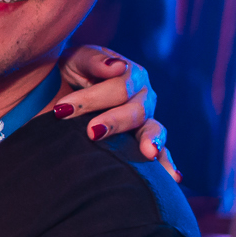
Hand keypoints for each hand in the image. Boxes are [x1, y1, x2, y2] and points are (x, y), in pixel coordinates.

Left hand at [58, 45, 178, 180]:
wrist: (63, 92)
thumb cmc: (72, 72)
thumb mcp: (77, 59)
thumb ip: (95, 60)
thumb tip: (117, 66)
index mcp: (131, 75)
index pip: (118, 87)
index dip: (91, 98)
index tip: (61, 109)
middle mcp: (143, 98)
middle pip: (135, 111)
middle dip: (113, 121)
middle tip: (91, 132)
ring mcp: (147, 122)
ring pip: (153, 131)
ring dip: (150, 141)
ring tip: (148, 153)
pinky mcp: (145, 144)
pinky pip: (161, 154)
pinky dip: (167, 164)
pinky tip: (173, 177)